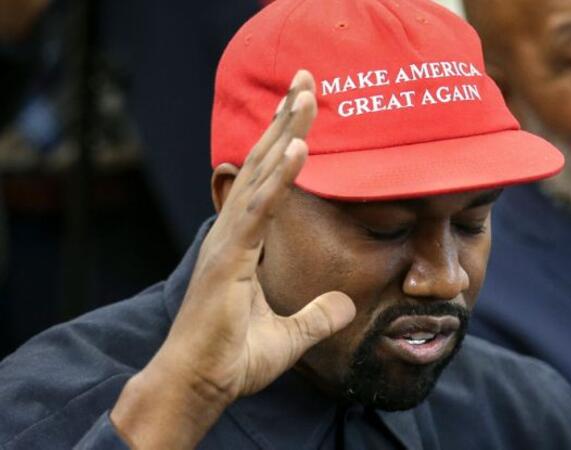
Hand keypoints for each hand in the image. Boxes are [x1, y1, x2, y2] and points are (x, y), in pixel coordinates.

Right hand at [110, 71, 355, 448]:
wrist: (199, 386)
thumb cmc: (231, 359)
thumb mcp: (289, 335)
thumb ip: (317, 315)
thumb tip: (347, 305)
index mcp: (242, 242)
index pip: (268, 181)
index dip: (285, 143)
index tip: (304, 109)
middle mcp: (233, 232)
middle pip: (262, 164)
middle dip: (285, 120)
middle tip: (308, 79)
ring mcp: (228, 242)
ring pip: (259, 175)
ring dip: (285, 132)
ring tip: (307, 94)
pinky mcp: (229, 258)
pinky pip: (259, 210)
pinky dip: (278, 177)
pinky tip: (298, 148)